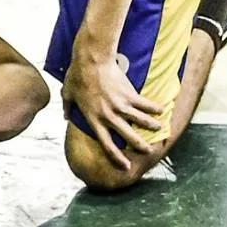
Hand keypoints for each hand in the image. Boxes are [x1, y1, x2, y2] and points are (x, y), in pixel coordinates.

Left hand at [63, 51, 165, 165]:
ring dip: (152, 126)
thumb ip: (67, 108)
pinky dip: (155, 108)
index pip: (106, 144)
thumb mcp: (67, 94)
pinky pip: (146, 105)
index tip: (126, 166)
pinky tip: (161, 110)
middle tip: (149, 151)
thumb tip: (64, 116)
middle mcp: (108, 116)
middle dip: (140, 146)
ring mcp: (120, 106)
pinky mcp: (130, 95)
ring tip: (159, 129)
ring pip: (141, 122)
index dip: (117, 157)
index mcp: (93, 119)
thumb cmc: (77, 76)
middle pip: (128, 137)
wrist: (92, 61)